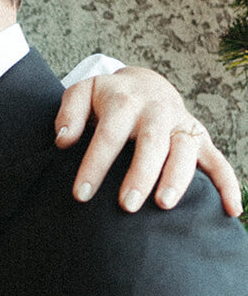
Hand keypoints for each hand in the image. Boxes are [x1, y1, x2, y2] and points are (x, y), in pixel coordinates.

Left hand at [55, 67, 241, 214]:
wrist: (144, 85)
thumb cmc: (107, 99)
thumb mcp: (83, 94)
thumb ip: (70, 112)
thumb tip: (63, 140)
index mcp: (126, 101)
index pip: (109, 134)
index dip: (95, 164)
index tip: (81, 194)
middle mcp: (157, 111)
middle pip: (152, 142)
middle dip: (141, 173)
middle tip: (127, 205)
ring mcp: (181, 125)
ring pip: (185, 149)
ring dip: (178, 177)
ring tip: (164, 205)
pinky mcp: (199, 139)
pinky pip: (217, 161)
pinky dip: (227, 185)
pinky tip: (230, 210)